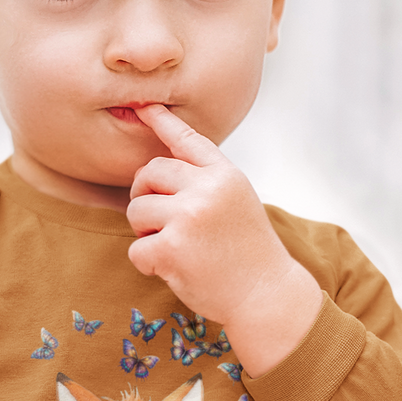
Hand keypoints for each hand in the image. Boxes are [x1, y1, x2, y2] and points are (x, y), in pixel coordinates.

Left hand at [128, 103, 322, 377]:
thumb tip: (157, 168)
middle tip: (157, 221)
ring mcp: (189, 216)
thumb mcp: (237, 202)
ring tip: (172, 248)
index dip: (162, 121)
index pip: (188, 141)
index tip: (143, 106)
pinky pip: (136, 248)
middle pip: (149, 174)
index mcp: (225, 175)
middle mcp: (208, 189)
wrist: (265, 294)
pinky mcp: (172, 247)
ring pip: (136, 211)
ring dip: (144, 233)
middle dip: (143, 196)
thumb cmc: (247, 252)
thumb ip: (206, 182)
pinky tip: (171, 269)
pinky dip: (147, 263)